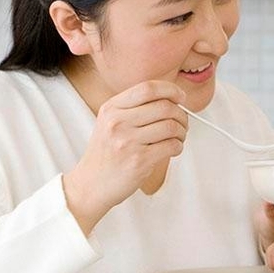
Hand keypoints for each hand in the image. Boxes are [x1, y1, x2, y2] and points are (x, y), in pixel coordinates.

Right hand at [63, 81, 187, 232]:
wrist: (90, 185)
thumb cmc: (106, 153)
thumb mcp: (109, 122)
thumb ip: (134, 108)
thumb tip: (172, 100)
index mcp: (111, 108)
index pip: (148, 88)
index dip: (170, 90)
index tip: (181, 97)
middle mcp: (117, 122)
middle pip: (164, 106)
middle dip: (181, 115)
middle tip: (183, 124)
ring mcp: (127, 141)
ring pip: (171, 126)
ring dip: (182, 132)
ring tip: (178, 138)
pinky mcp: (139, 160)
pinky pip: (171, 146)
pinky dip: (178, 146)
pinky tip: (173, 149)